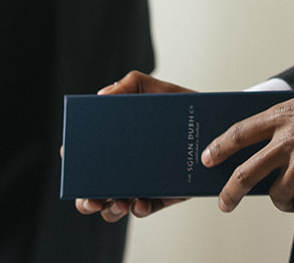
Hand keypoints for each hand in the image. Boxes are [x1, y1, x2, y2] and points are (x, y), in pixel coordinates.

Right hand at [73, 72, 190, 221]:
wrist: (219, 123)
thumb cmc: (182, 106)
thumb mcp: (157, 90)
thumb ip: (131, 84)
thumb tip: (102, 94)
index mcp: (118, 144)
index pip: (89, 157)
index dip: (76, 164)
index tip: (74, 165)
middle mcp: (125, 166)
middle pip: (95, 190)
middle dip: (87, 199)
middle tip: (91, 198)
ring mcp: (142, 183)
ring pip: (115, 206)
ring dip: (111, 208)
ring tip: (118, 202)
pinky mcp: (162, 195)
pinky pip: (145, 208)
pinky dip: (139, 209)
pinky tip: (140, 203)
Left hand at [202, 68, 293, 214]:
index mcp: (285, 116)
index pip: (241, 133)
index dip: (220, 147)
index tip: (208, 157)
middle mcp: (287, 143)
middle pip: (246, 174)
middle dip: (230, 192)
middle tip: (225, 202)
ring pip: (277, 194)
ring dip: (283, 202)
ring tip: (290, 203)